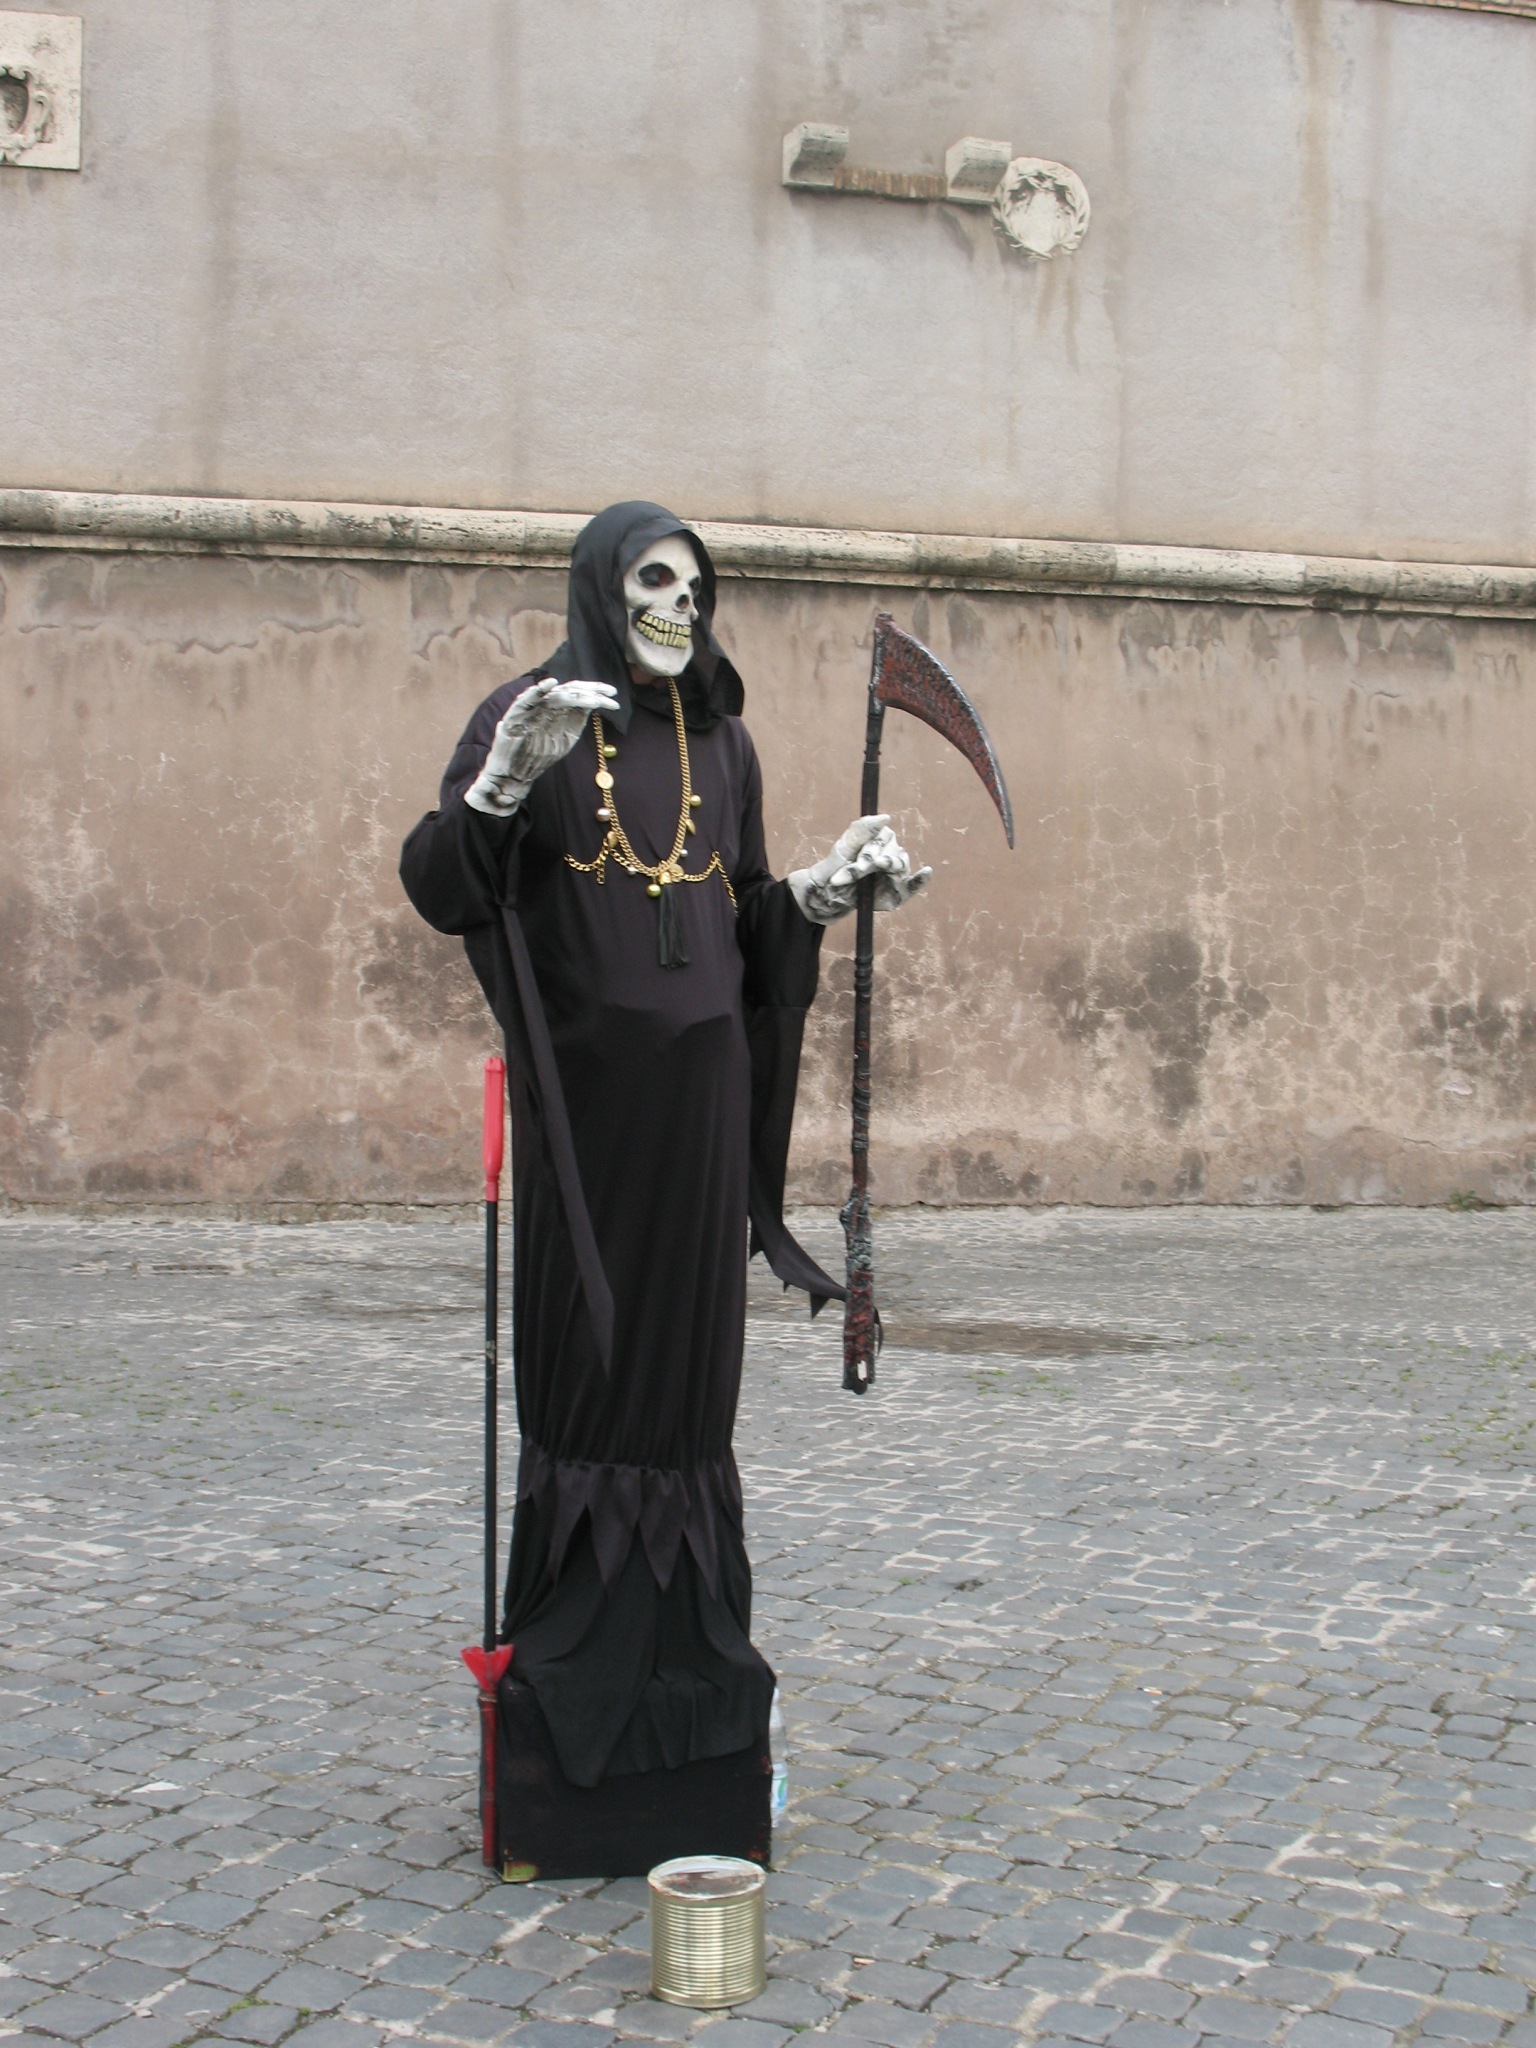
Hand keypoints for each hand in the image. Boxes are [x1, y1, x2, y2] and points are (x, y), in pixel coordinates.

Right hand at [465, 679, 619, 816]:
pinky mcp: (515, 714)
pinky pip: (527, 700)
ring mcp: (530, 707)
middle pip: (568, 690)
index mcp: (556, 708)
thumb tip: (595, 703)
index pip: (577, 694)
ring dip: (574, 695)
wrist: (516, 772)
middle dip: (591, 690)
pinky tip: (551, 684)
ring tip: (593, 699)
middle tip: (611, 693)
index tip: (614, 698)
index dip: (595, 693)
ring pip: (553, 695)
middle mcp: (544, 704)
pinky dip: (537, 691)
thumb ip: (577, 720)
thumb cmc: (540, 754)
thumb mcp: (565, 737)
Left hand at [788, 814, 931, 924]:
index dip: (869, 851)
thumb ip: (860, 831)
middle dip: (871, 862)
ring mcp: (895, 873)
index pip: (880, 841)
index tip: (857, 863)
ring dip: (890, 867)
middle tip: (856, 872)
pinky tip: (927, 871)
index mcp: (877, 841)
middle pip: (889, 853)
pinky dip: (921, 879)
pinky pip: (913, 885)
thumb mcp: (842, 851)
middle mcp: (889, 855)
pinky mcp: (898, 892)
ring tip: (881, 865)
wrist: (826, 898)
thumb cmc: (832, 871)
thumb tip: (885, 817)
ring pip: (899, 866)